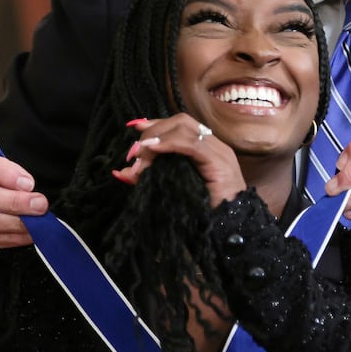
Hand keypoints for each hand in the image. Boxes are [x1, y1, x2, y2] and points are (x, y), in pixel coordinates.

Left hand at [113, 115, 245, 206]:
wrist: (230, 230)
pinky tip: (153, 150)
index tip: (134, 128)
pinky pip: (191, 144)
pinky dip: (169, 143)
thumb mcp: (170, 191)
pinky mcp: (219, 162)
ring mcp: (219, 152)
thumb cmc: (203, 214)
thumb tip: (121, 172)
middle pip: (180, 121)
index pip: (180, 125)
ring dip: (156, 138)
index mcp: (206, 150)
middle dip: (152, 131)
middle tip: (134, 153)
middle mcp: (214, 146)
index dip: (156, 124)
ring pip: (184, 128)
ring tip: (139, 155)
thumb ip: (149, 179)